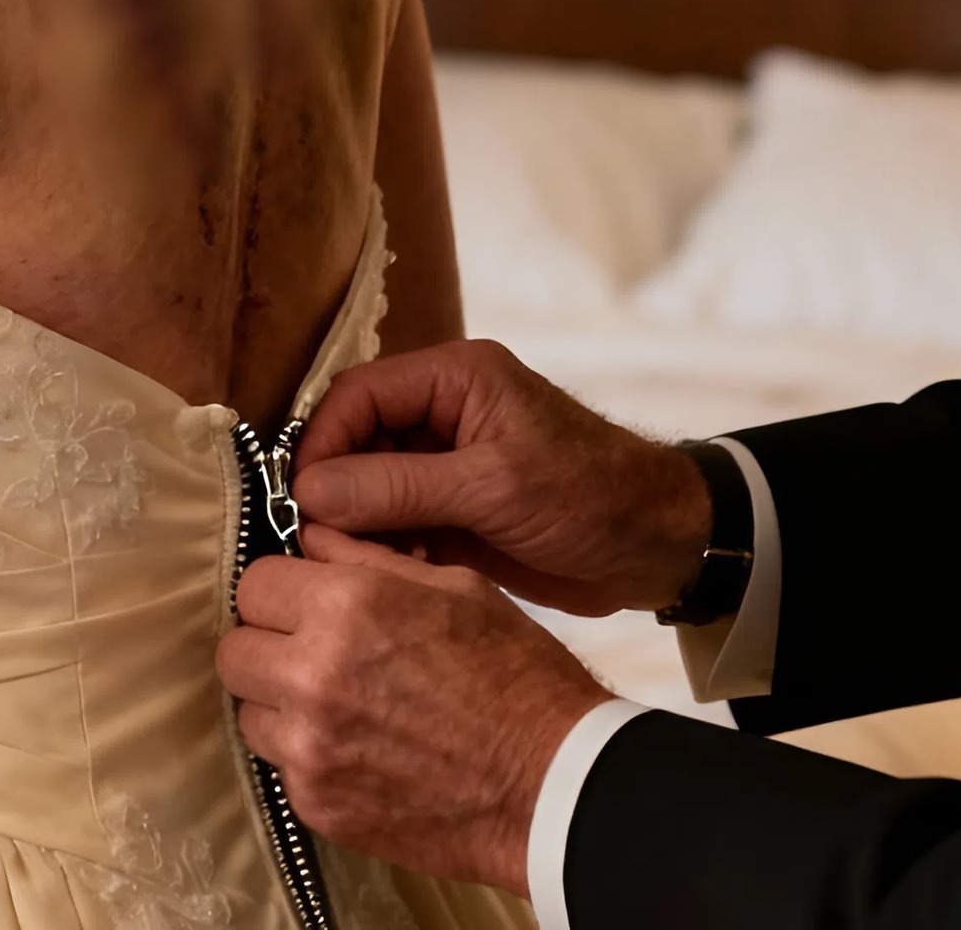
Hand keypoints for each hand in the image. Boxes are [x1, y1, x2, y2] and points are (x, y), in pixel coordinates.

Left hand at [216, 525, 608, 892]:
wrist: (550, 781)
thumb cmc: (511, 670)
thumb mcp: (451, 584)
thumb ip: (365, 558)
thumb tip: (309, 538)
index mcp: (345, 605)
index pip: (254, 584)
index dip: (280, 588)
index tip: (303, 598)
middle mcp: (313, 675)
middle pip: (235, 651)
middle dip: (267, 643)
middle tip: (308, 648)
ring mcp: (309, 748)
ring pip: (249, 712)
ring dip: (280, 702)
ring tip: (335, 701)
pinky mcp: (317, 805)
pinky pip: (281, 766)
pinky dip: (307, 754)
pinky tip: (358, 746)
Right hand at [294, 340, 710, 614]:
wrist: (662, 546)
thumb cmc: (591, 497)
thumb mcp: (493, 488)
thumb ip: (398, 487)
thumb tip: (307, 492)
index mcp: (453, 377)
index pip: (358, 396)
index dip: (320, 444)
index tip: (298, 500)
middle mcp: (442, 411)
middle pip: (356, 440)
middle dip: (333, 491)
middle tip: (313, 544)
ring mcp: (448, 463)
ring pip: (370, 487)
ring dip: (356, 527)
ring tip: (346, 570)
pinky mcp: (456, 510)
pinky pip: (396, 524)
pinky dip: (384, 552)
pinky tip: (381, 583)